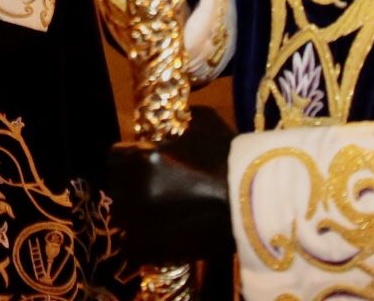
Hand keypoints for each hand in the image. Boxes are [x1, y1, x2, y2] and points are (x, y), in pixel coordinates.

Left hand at [104, 109, 237, 269]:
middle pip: (118, 186)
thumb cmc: (232, 158)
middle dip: (132, 185)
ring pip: (123, 216)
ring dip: (137, 212)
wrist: (257, 202)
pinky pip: (133, 245)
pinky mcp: (155, 250)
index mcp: (143, 158)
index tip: (141, 163)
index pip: (115, 157)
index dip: (128, 159)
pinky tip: (162, 234)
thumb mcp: (201, 123)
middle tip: (154, 187)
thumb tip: (166, 128)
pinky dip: (143, 240)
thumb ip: (175, 124)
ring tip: (161, 212)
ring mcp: (144, 223)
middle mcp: (136, 190)